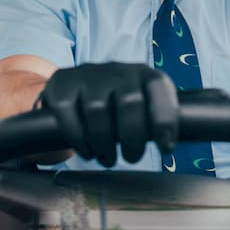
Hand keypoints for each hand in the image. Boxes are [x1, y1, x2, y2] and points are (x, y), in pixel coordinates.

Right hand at [39, 62, 178, 167]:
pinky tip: (87, 150)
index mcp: (144, 74)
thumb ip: (157, 119)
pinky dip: (79, 140)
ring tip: (108, 158)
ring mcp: (88, 75)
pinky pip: (69, 114)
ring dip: (104, 144)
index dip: (165, 120)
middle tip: (131, 157)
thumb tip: (167, 144)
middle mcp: (118, 70)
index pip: (160, 88)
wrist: (76, 86)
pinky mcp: (63, 85)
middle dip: (133, 138)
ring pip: (97, 111)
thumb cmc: (118, 103)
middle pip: (129, 102)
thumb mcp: (143, 104)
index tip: (165, 147)